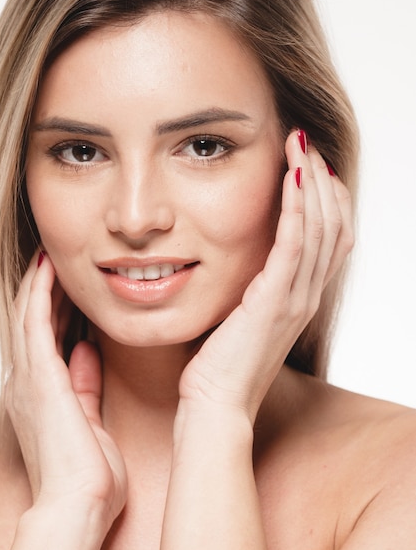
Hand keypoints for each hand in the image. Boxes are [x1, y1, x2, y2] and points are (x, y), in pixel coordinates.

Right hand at [5, 253, 126, 527]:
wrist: (80, 505)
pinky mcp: (38, 378)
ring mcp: (28, 380)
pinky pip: (34, 323)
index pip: (46, 340)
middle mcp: (27, 384)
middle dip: (43, 291)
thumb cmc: (90, 475)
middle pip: (33, 324)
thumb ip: (85, 385)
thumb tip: (86, 352)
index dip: (53, 310)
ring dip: (38, 285)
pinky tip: (47, 269)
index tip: (67, 287)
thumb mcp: (90, 420)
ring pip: (29, 317)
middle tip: (54, 261)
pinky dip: (39, 294)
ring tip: (49, 256)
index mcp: (41, 396)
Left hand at [178, 130, 353, 422]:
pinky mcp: (272, 302)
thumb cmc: (223, 366)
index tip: (310, 165)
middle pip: (334, 226)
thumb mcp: (246, 319)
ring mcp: (294, 300)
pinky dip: (296, 208)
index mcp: (301, 299)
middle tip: (306, 144)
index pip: (332, 239)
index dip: (328, 199)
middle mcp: (306, 297)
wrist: (215, 405)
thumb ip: (257, 291)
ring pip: (319, 229)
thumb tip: (248, 264)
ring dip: (312, 182)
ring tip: (299, 146)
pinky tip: (292, 177)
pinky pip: (293, 245)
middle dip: (323, 180)